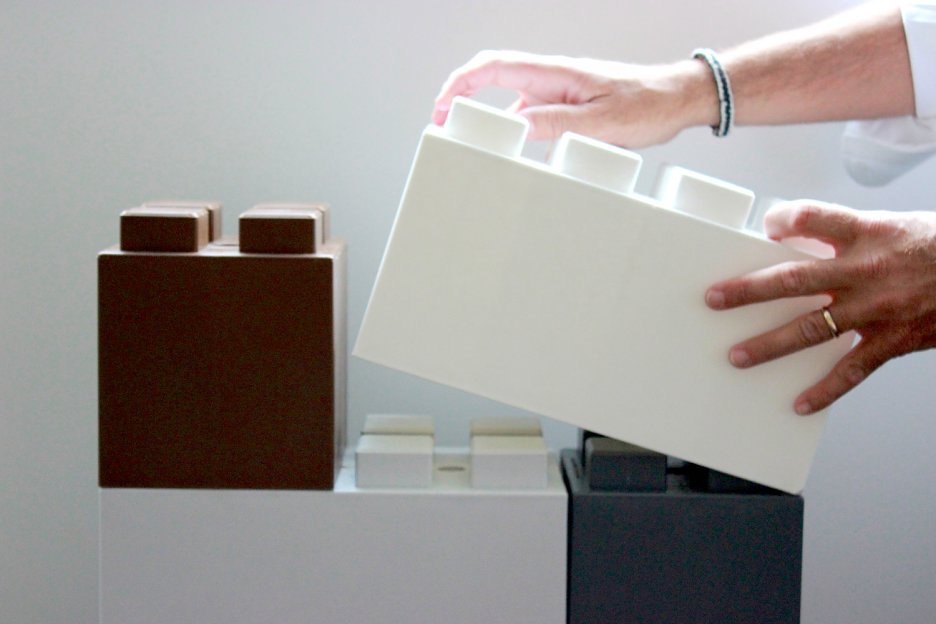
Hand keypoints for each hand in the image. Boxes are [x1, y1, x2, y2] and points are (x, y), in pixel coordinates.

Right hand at [433, 50, 715, 147]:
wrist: (677, 100)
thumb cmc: (647, 105)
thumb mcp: (602, 121)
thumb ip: (557, 123)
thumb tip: (516, 127)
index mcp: (557, 73)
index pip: (496, 67)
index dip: (462, 83)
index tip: (442, 105)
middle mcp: (554, 78)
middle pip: (495, 76)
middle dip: (462, 95)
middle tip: (443, 122)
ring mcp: (561, 91)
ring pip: (513, 98)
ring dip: (488, 114)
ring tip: (472, 138)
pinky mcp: (571, 106)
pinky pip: (534, 113)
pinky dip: (515, 127)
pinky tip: (517, 150)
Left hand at [706, 201, 935, 413]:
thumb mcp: (893, 227)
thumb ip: (846, 238)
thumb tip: (796, 245)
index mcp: (867, 233)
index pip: (814, 217)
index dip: (786, 219)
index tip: (766, 225)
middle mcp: (866, 271)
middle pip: (795, 279)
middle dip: (750, 290)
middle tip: (714, 299)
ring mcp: (877, 308)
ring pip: (813, 328)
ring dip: (771, 344)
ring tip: (738, 356)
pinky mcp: (893, 340)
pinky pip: (852, 370)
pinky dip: (825, 390)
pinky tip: (800, 403)